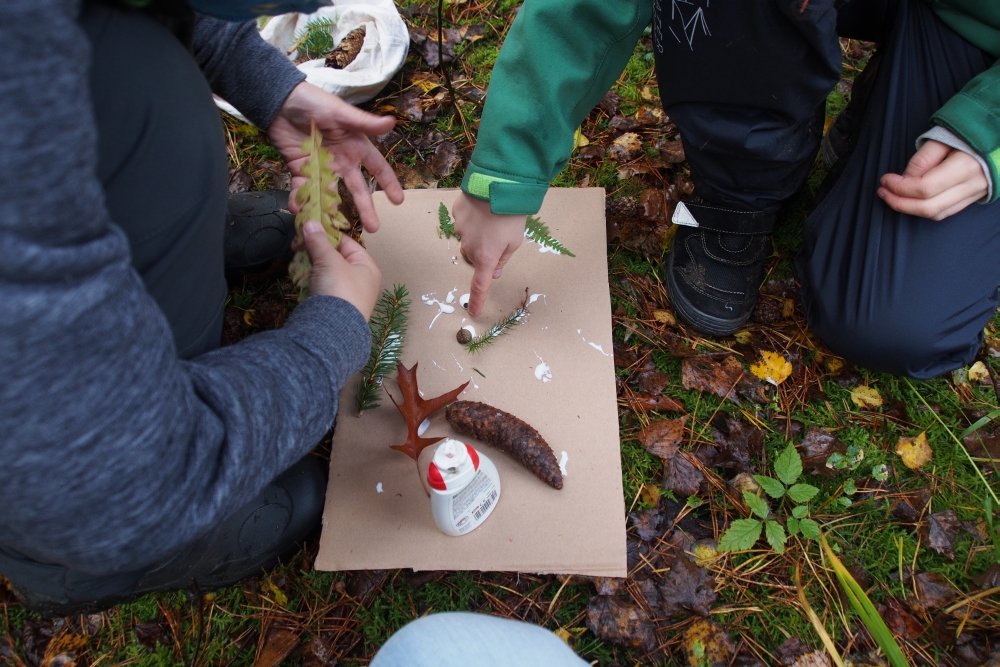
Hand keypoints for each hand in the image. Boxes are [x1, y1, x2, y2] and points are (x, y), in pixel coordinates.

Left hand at [268, 82, 403, 231]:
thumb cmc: (314, 102)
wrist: (281, 101)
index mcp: (356, 147)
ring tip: (334, 230)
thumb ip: (364, 123)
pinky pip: (304, 189)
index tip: (398, 201)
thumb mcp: (341, 112)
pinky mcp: (301, 170)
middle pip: (357, 189)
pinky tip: (301, 211)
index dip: (388, 183)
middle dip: (365, 208)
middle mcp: (342, 161)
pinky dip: (301, 200)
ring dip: (333, 211)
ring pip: (331, 194)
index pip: (377, 168)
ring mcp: (322, 168)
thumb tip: (392, 122)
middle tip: (373, 228)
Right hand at [302, 221, 381, 319]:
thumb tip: (310, 223)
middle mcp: (360, 280)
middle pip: (335, 257)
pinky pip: (319, 286)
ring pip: (325, 271)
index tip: (308, 228)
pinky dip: (309, 279)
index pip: (347, 243)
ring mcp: (345, 294)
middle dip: (315, 250)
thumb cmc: (340, 290)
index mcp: (367, 267)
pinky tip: (298, 275)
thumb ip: (319, 241)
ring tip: (295, 257)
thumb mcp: (330, 260)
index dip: (327, 234)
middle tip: (297, 244)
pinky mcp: (331, 305)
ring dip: (310, 264)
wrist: (332, 330)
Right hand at [453, 193, 525, 315]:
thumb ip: (503, 259)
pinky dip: (472, 217)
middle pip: (475, 255)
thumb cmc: (511, 216)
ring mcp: (459, 229)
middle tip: (499, 234)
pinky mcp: (456, 213)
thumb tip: (494, 273)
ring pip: (468, 237)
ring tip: (492, 216)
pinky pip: (464, 220)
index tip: (473, 312)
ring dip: (478, 231)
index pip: (479, 285)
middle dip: (484, 249)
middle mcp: (469, 247)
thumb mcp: (515, 241)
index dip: (477, 300)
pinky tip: (482, 206)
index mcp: (486, 257)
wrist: (498, 185)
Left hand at [878, 139, 986, 219]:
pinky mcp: (974, 198)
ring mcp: (974, 194)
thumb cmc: (970, 133)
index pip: (925, 188)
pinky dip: (925, 209)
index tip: (885, 180)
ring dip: (910, 209)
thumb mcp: (943, 138)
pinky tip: (912, 200)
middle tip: (883, 192)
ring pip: (936, 214)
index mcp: (966, 167)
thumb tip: (905, 180)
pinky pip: (946, 212)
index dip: (900, 187)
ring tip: (892, 196)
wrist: (998, 137)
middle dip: (900, 203)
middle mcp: (972, 185)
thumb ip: (922, 160)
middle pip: (929, 207)